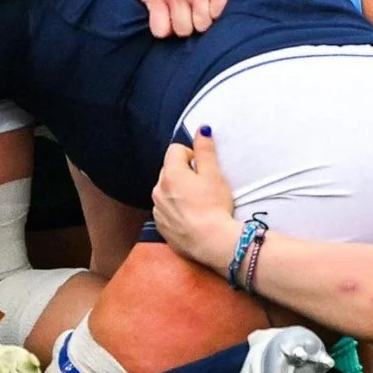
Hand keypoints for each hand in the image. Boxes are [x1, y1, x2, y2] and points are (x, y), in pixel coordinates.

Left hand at [135, 0, 246, 37]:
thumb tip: (152, 17)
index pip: (159, 30)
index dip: (170, 29)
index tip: (177, 19)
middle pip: (182, 31)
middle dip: (190, 25)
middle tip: (194, 9)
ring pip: (201, 26)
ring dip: (206, 18)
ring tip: (205, 2)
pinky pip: (216, 14)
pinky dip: (217, 10)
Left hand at [152, 129, 240, 268]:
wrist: (211, 242)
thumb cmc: (214, 207)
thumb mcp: (214, 174)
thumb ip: (205, 150)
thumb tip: (201, 129)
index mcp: (170, 174)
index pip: (175, 150)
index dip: (192, 156)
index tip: (203, 169)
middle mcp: (157, 189)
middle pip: (169, 170)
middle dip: (184, 173)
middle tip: (203, 187)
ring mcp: (157, 209)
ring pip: (167, 190)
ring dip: (179, 192)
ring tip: (198, 204)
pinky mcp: (161, 226)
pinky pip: (166, 209)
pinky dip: (176, 209)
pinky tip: (192, 217)